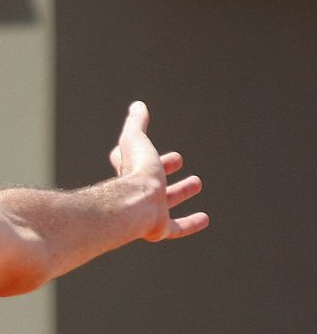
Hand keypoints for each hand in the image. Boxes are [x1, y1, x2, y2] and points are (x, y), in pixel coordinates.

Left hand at [108, 100, 208, 242]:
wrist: (136, 204)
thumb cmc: (136, 172)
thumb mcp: (136, 140)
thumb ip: (136, 123)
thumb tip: (137, 105)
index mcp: (129, 171)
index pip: (130, 158)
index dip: (140, 149)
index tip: (150, 144)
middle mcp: (136, 191)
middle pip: (150, 180)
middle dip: (164, 169)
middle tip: (178, 160)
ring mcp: (148, 210)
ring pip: (165, 201)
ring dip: (180, 192)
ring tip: (196, 182)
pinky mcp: (158, 228)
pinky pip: (176, 228)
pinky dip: (190, 224)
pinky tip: (205, 219)